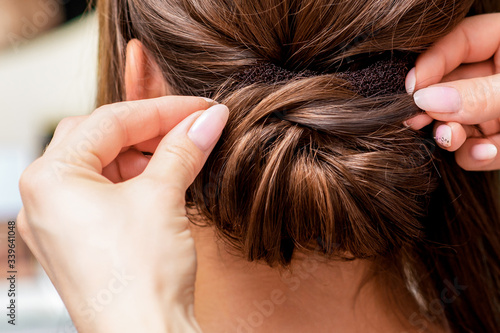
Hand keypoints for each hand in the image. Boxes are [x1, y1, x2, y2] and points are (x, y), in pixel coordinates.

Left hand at [17, 96, 228, 332]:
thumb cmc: (140, 277)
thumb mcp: (163, 197)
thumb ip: (184, 148)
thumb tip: (208, 119)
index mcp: (50, 179)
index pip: (110, 121)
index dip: (163, 110)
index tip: (201, 108)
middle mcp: (44, 199)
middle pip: (99, 139)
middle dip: (149, 129)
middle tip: (190, 126)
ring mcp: (58, 222)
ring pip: (103, 166)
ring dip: (144, 155)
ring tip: (182, 155)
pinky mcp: (78, 241)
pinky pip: (104, 194)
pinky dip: (135, 181)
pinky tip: (164, 182)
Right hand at [405, 13, 499, 170]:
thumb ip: (479, 95)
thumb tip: (427, 100)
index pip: (458, 41)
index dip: (431, 62)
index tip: (411, 89)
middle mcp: (497, 75)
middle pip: (451, 85)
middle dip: (435, 107)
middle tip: (414, 120)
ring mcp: (496, 108)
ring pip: (458, 119)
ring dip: (451, 134)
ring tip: (451, 140)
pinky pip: (476, 147)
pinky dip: (476, 155)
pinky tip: (486, 153)